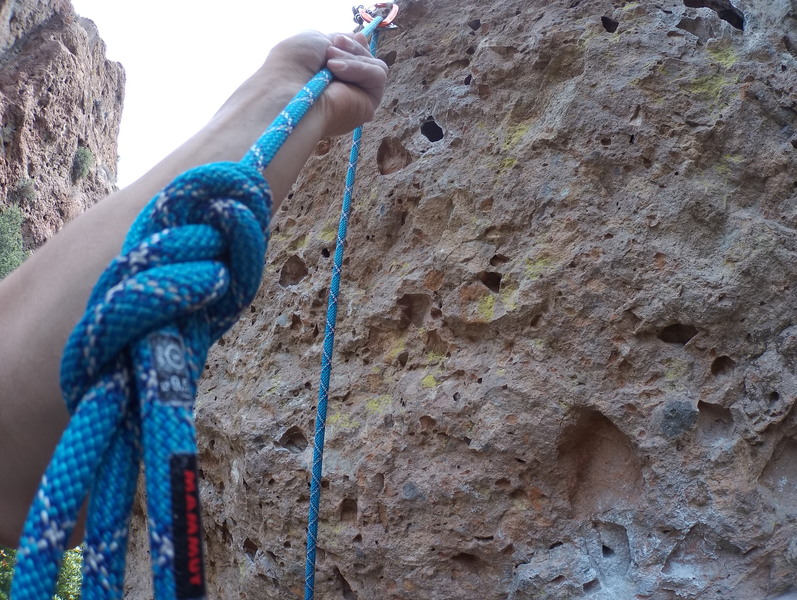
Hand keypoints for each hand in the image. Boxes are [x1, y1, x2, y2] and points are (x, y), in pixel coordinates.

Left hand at [265, 31, 388, 136]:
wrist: (288, 92)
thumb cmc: (293, 67)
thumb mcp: (316, 40)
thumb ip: (339, 41)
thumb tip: (361, 38)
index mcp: (331, 77)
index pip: (353, 58)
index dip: (352, 46)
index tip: (338, 39)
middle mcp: (345, 90)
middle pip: (366, 58)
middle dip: (349, 49)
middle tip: (329, 52)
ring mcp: (357, 98)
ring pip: (374, 65)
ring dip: (352, 58)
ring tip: (329, 64)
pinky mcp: (368, 106)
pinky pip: (377, 76)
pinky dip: (359, 68)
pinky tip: (337, 71)